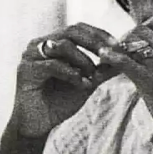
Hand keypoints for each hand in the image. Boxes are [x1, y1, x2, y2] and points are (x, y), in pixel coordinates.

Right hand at [12, 23, 120, 137]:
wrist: (40, 124)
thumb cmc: (61, 102)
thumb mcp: (88, 82)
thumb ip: (103, 70)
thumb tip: (126, 58)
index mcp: (53, 43)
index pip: (78, 28)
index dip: (99, 34)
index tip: (118, 46)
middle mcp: (40, 45)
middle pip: (70, 31)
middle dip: (94, 42)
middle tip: (110, 55)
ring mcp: (30, 56)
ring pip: (62, 45)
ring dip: (83, 60)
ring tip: (91, 77)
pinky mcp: (25, 70)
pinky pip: (52, 64)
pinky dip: (71, 73)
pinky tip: (81, 84)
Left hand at [98, 17, 152, 151]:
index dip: (141, 30)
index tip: (134, 45)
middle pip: (140, 29)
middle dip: (126, 39)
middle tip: (119, 55)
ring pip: (130, 42)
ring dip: (116, 49)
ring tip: (109, 61)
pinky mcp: (151, 81)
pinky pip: (123, 61)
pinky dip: (109, 58)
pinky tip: (103, 62)